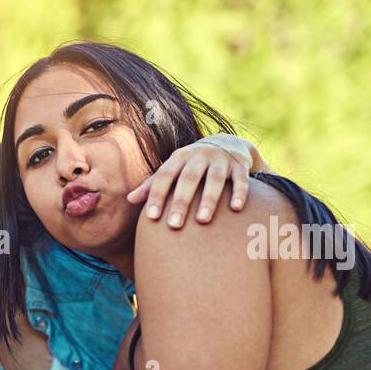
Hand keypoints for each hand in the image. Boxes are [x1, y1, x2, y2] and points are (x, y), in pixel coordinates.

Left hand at [126, 133, 265, 227]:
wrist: (227, 143)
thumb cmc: (191, 165)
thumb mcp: (173, 170)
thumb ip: (153, 184)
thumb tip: (129, 199)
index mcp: (178, 158)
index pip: (164, 176)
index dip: (157, 196)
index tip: (152, 217)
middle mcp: (199, 156)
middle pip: (188, 179)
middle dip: (181, 202)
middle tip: (174, 225)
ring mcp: (220, 159)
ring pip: (214, 179)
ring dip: (208, 199)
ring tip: (202, 220)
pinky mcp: (240, 165)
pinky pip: (240, 179)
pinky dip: (240, 193)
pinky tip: (236, 209)